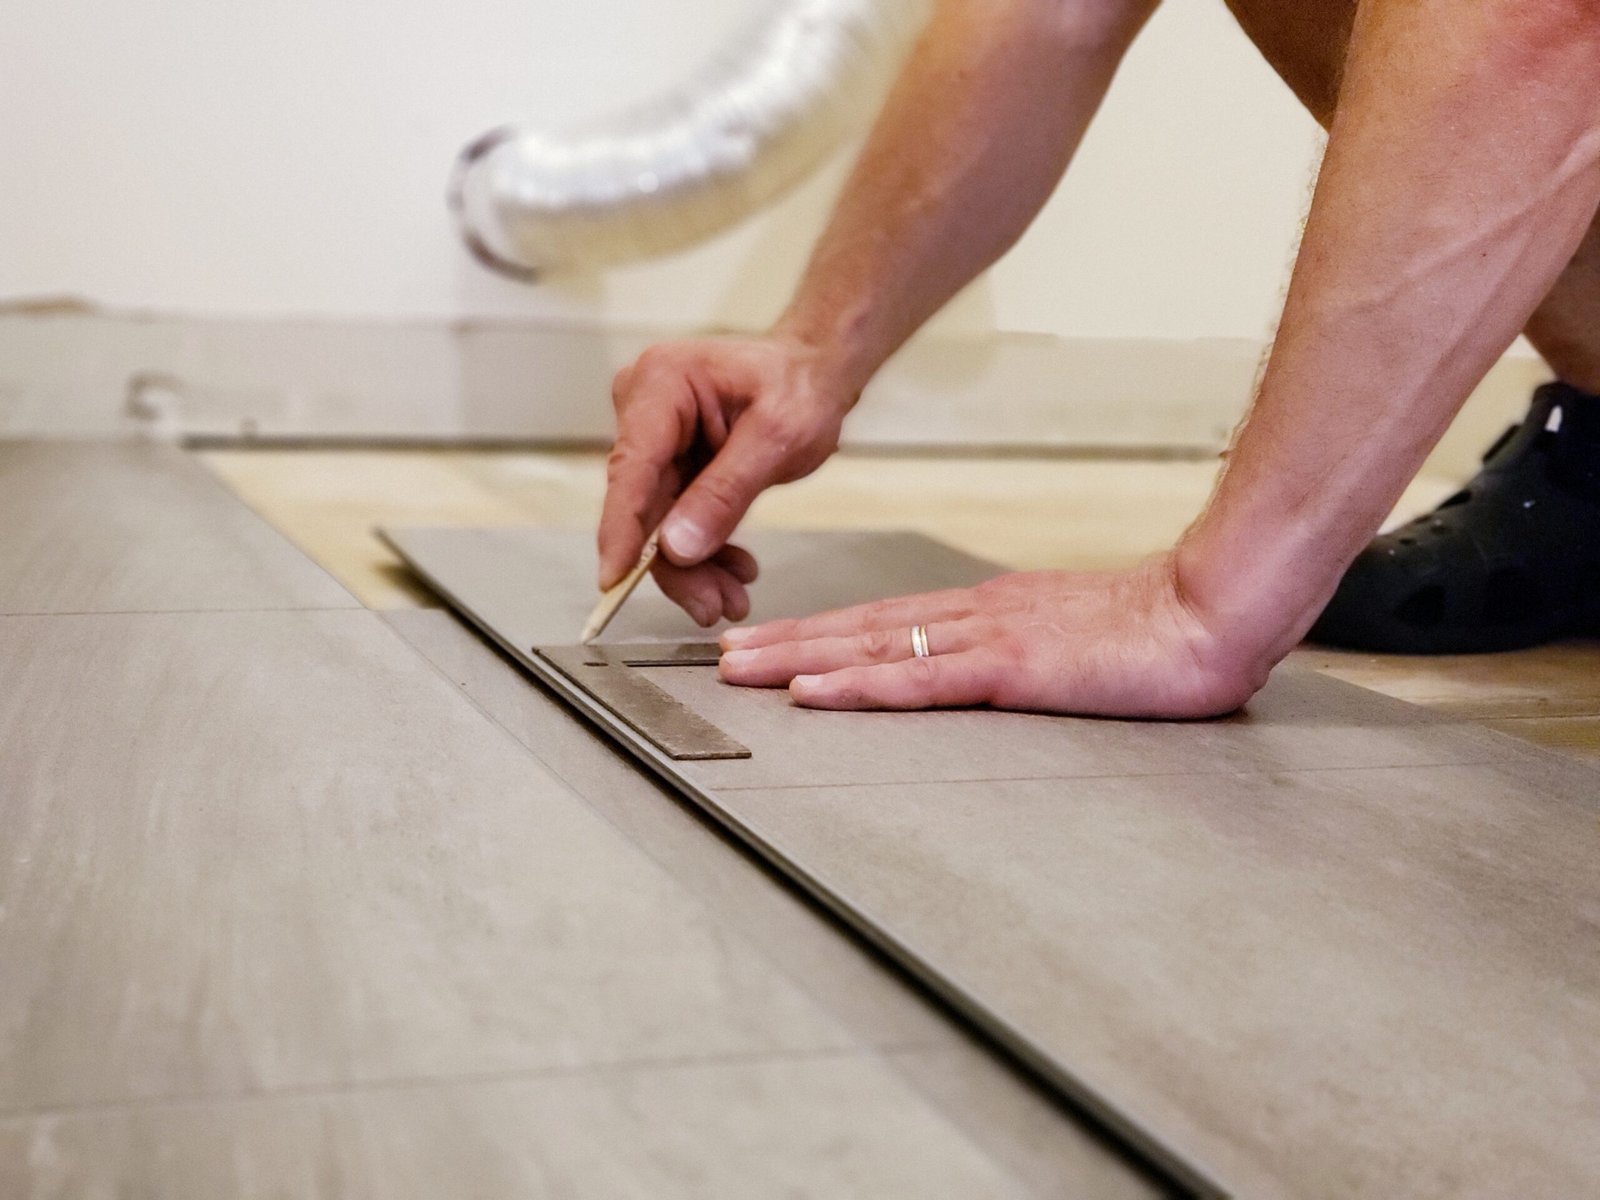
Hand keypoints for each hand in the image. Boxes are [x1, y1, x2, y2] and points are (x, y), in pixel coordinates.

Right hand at [599, 335, 854, 625]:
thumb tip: (676, 548)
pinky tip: (734, 570)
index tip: (614, 581)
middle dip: (676, 564)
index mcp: (661, 384)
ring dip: (694, 567)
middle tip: (712, 608)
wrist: (815, 374)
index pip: (631, 468)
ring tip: (733, 598)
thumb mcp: (776, 440)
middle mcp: (644, 407)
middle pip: (643, 504)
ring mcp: (653, 437)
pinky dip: (704, 550)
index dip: (621, 531)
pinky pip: (675, 517)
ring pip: (658, 521)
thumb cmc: (800, 387)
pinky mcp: (667, 461)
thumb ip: (725, 494)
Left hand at [716, 556, 1273, 718]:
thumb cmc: (1155, 631)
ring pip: (873, 644)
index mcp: (988, 608)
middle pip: (861, 626)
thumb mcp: (1072, 638)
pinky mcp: (1013, 668)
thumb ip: (1024, 649)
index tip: (771, 643)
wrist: (1214, 611)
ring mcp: (990, 636)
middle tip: (724, 657)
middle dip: (787, 641)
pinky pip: (921, 678)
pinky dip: (861, 683)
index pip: (887, 619)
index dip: (822, 632)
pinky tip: (815, 690)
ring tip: (742, 670)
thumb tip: (990, 669)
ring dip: (800, 658)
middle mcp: (974, 613)